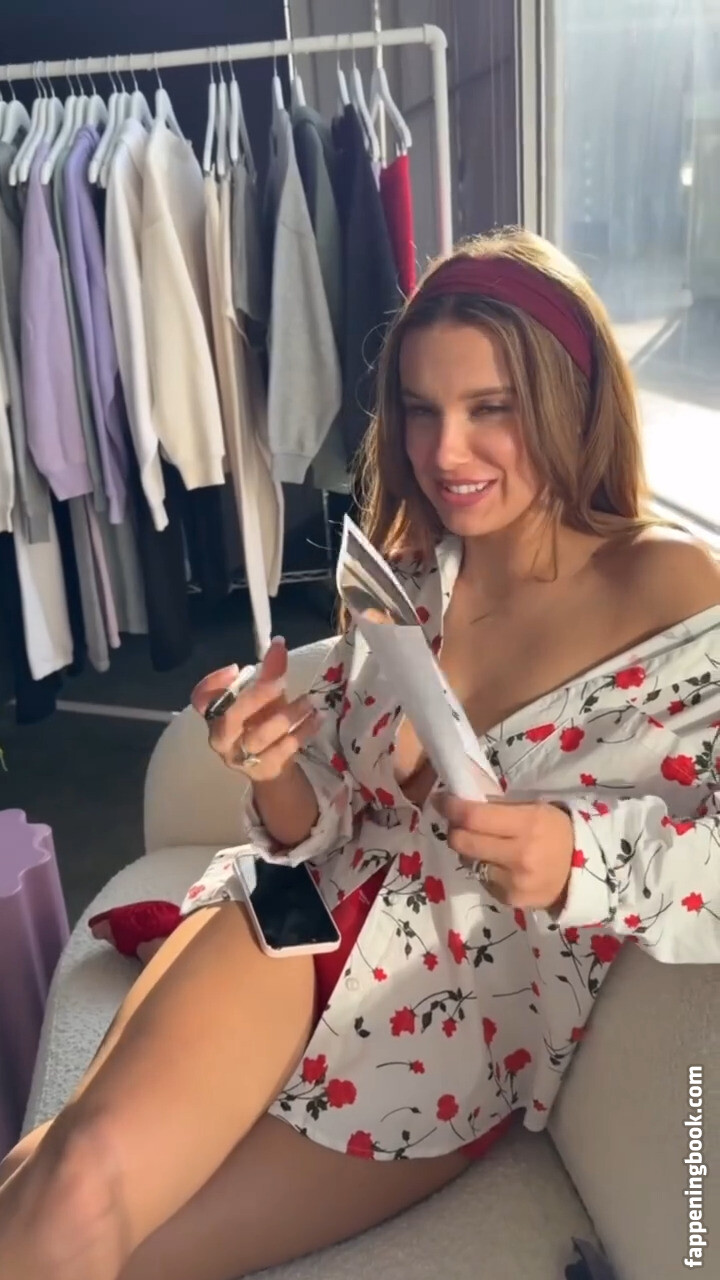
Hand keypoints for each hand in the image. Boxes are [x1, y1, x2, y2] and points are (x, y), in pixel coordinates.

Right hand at [190, 638, 321, 781]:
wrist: (271, 768)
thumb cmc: (261, 725)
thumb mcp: (265, 698)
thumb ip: (268, 673)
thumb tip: (278, 643)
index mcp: (215, 717)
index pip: (200, 701)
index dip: (213, 684)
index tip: (237, 667)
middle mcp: (222, 738)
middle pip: (231, 718)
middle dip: (257, 696)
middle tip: (281, 680)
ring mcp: (241, 757)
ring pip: (260, 736)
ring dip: (287, 716)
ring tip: (310, 701)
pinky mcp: (264, 770)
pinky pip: (283, 749)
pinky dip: (302, 732)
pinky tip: (317, 718)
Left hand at [436, 795, 573, 910]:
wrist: (584, 872)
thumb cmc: (557, 832)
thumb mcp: (535, 809)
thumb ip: (500, 808)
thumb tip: (461, 802)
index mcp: (527, 825)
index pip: (474, 817)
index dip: (451, 807)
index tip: (441, 799)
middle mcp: (519, 855)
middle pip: (463, 842)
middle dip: (454, 829)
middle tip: (457, 822)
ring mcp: (514, 882)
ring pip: (469, 862)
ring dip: (470, 852)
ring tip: (487, 845)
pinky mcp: (511, 901)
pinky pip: (483, 880)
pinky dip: (485, 870)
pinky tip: (501, 866)